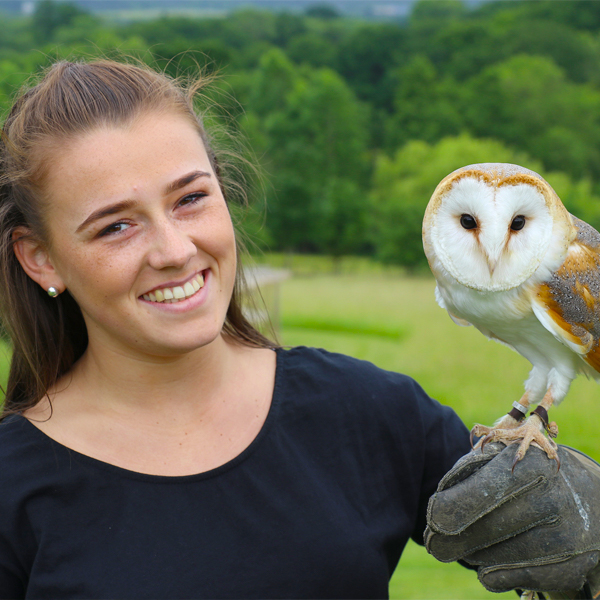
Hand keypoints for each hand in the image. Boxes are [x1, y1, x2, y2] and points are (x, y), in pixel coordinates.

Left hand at [424, 442, 599, 597]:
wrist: (590, 499)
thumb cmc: (526, 474)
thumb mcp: (502, 458)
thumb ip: (468, 471)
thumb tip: (439, 509)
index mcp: (533, 463)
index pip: (484, 491)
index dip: (451, 507)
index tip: (433, 517)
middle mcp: (555, 499)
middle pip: (487, 528)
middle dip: (451, 540)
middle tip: (434, 544)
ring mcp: (568, 536)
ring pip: (496, 557)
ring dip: (472, 554)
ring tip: (468, 545)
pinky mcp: (571, 568)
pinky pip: (512, 579)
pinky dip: (491, 575)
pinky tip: (487, 564)